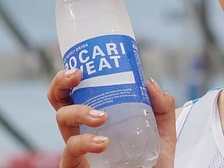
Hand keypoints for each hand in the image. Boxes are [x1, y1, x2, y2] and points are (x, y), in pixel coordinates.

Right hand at [46, 69, 176, 167]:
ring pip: (62, 119)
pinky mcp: (75, 166)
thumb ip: (162, 107)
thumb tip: (149, 82)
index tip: (82, 66)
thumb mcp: (163, 132)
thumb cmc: (151, 163)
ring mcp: (78, 148)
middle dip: (60, 83)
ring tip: (102, 116)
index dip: (72, 76)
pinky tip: (102, 141)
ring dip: (79, 111)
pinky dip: (85, 142)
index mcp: (98, 116)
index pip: (78, 91)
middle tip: (78, 76)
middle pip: (59, 100)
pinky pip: (70, 151)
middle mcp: (83, 130)